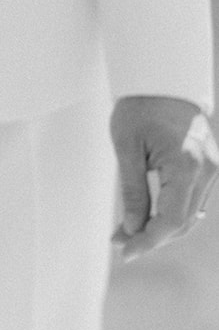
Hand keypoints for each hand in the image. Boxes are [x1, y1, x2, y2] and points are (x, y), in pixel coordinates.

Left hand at [110, 96, 218, 260]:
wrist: (162, 77)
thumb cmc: (139, 107)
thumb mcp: (127, 148)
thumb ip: (133, 191)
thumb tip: (134, 228)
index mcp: (186, 165)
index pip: (171, 220)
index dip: (149, 241)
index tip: (124, 252)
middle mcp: (206, 170)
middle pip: (183, 222)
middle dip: (152, 237)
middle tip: (120, 243)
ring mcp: (211, 167)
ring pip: (191, 214)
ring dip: (163, 228)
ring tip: (129, 233)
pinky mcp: (208, 164)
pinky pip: (194, 200)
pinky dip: (174, 213)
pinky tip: (151, 218)